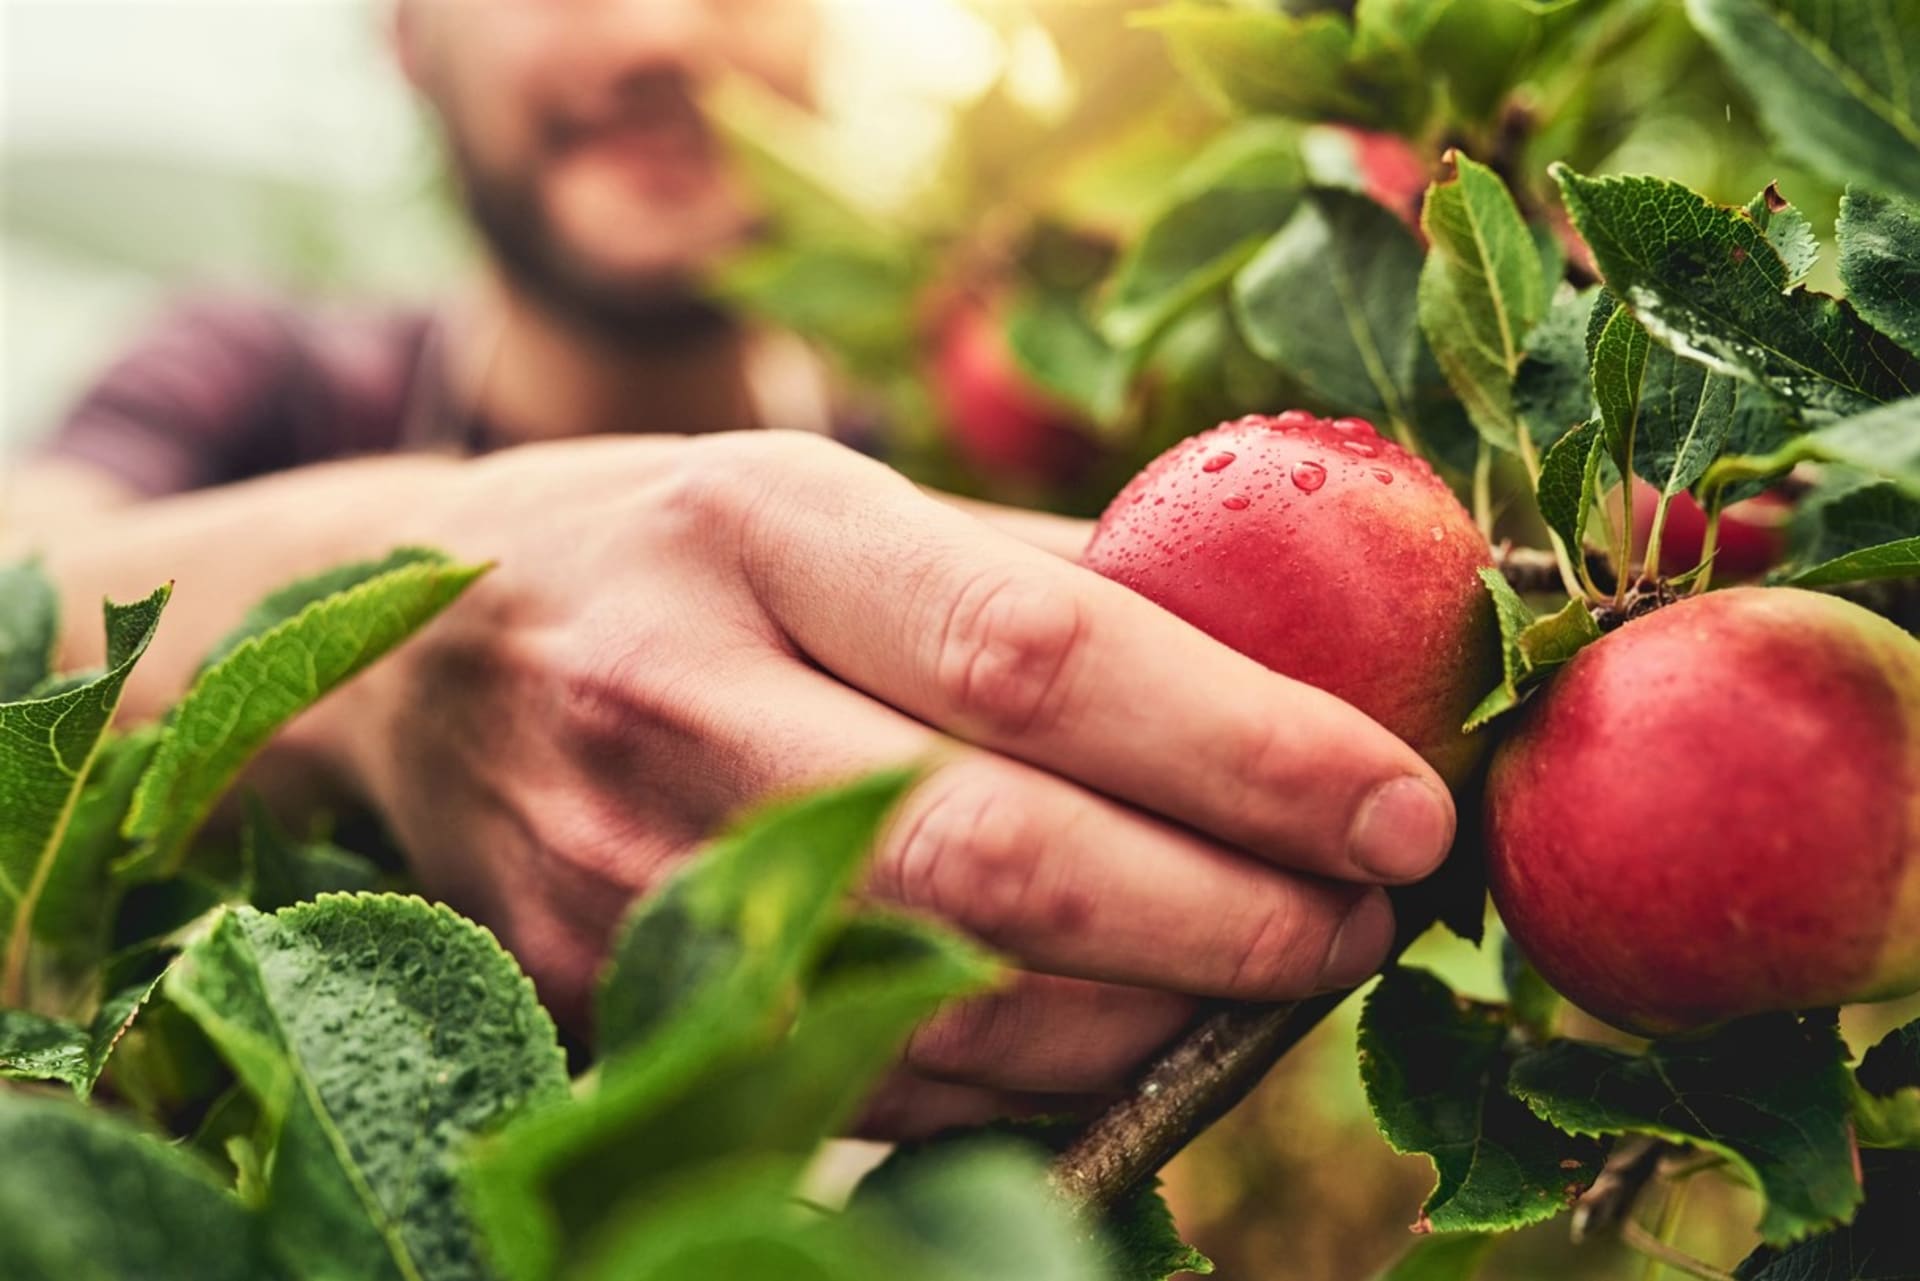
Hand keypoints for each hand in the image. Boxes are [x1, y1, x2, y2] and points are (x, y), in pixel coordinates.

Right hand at [315, 431, 1454, 1136]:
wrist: (415, 673)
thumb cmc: (667, 552)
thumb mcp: (831, 500)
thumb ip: (1035, 576)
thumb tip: (1289, 663)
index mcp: (759, 529)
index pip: (1039, 655)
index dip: (1247, 747)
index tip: (1402, 805)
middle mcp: (678, 701)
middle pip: (1005, 858)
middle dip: (1232, 915)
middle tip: (1366, 914)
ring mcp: (623, 873)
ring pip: (950, 1004)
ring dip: (1157, 1017)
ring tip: (1277, 970)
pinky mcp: (609, 997)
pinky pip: (871, 1078)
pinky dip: (1034, 1075)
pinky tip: (1128, 1029)